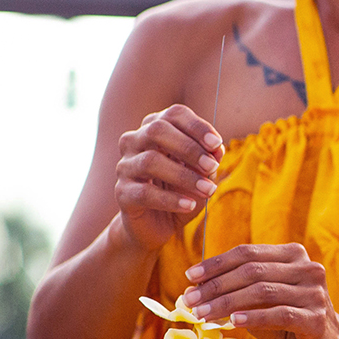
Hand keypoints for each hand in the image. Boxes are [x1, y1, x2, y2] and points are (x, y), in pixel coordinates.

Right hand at [114, 105, 223, 252]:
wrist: (158, 223)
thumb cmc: (183, 190)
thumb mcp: (202, 173)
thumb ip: (209, 158)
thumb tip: (217, 149)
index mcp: (156, 128)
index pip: (174, 114)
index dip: (196, 126)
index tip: (216, 144)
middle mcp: (135, 142)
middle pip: (157, 130)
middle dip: (189, 148)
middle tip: (212, 166)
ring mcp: (125, 166)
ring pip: (150, 161)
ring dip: (184, 176)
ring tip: (208, 190)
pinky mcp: (122, 193)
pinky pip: (144, 192)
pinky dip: (170, 199)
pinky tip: (190, 205)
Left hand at [180, 243, 338, 338]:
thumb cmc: (287, 323)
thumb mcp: (261, 302)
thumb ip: (237, 290)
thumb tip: (194, 288)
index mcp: (294, 255)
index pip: (249, 252)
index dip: (217, 263)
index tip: (190, 276)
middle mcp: (309, 269)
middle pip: (253, 270)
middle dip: (216, 285)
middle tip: (189, 299)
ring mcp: (315, 293)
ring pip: (262, 291)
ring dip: (226, 303)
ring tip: (200, 314)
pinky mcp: (317, 319)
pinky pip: (279, 314)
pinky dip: (253, 317)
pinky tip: (232, 322)